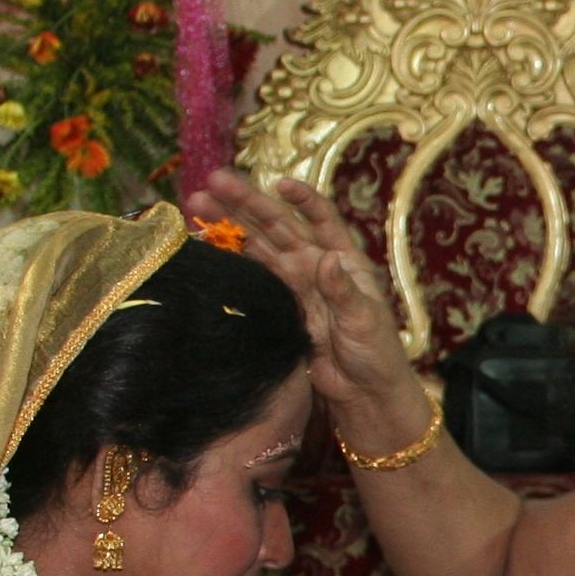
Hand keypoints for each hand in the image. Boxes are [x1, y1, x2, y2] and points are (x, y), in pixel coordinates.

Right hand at [196, 171, 414, 413]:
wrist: (362, 393)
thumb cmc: (376, 353)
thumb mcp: (364, 319)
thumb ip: (343, 291)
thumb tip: (326, 260)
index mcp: (342, 258)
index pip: (321, 217)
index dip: (302, 198)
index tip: (280, 184)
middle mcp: (315, 264)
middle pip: (277, 225)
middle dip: (246, 203)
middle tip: (213, 182)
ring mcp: (293, 284)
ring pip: (257, 246)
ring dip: (229, 224)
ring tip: (198, 202)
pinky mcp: (278, 306)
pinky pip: (251, 276)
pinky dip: (230, 259)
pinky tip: (206, 241)